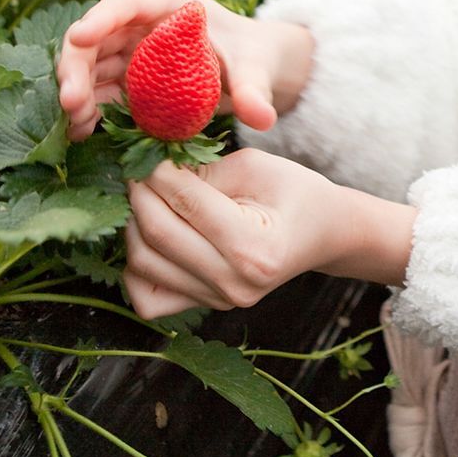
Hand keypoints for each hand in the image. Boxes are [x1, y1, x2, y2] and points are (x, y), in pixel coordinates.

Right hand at [56, 0, 312, 140]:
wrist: (253, 71)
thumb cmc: (253, 57)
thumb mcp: (256, 70)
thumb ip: (254, 90)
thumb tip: (261, 117)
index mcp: (169, 4)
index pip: (125, 3)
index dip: (100, 19)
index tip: (81, 37)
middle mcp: (141, 23)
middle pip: (95, 36)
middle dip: (76, 66)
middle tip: (70, 102)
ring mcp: (130, 50)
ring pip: (90, 66)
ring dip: (77, 93)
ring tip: (76, 126)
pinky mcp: (128, 78)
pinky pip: (100, 91)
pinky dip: (89, 110)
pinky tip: (82, 134)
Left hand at [122, 150, 415, 319]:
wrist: (324, 233)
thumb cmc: (295, 192)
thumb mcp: (255, 166)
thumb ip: (202, 172)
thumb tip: (151, 170)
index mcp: (254, 249)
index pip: (185, 204)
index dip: (156, 171)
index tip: (147, 150)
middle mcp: (234, 284)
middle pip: (156, 236)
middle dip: (138, 193)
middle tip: (138, 167)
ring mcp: (219, 301)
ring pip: (142, 265)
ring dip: (133, 224)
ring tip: (146, 196)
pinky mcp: (206, 306)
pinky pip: (148, 298)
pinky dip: (138, 268)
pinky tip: (151, 238)